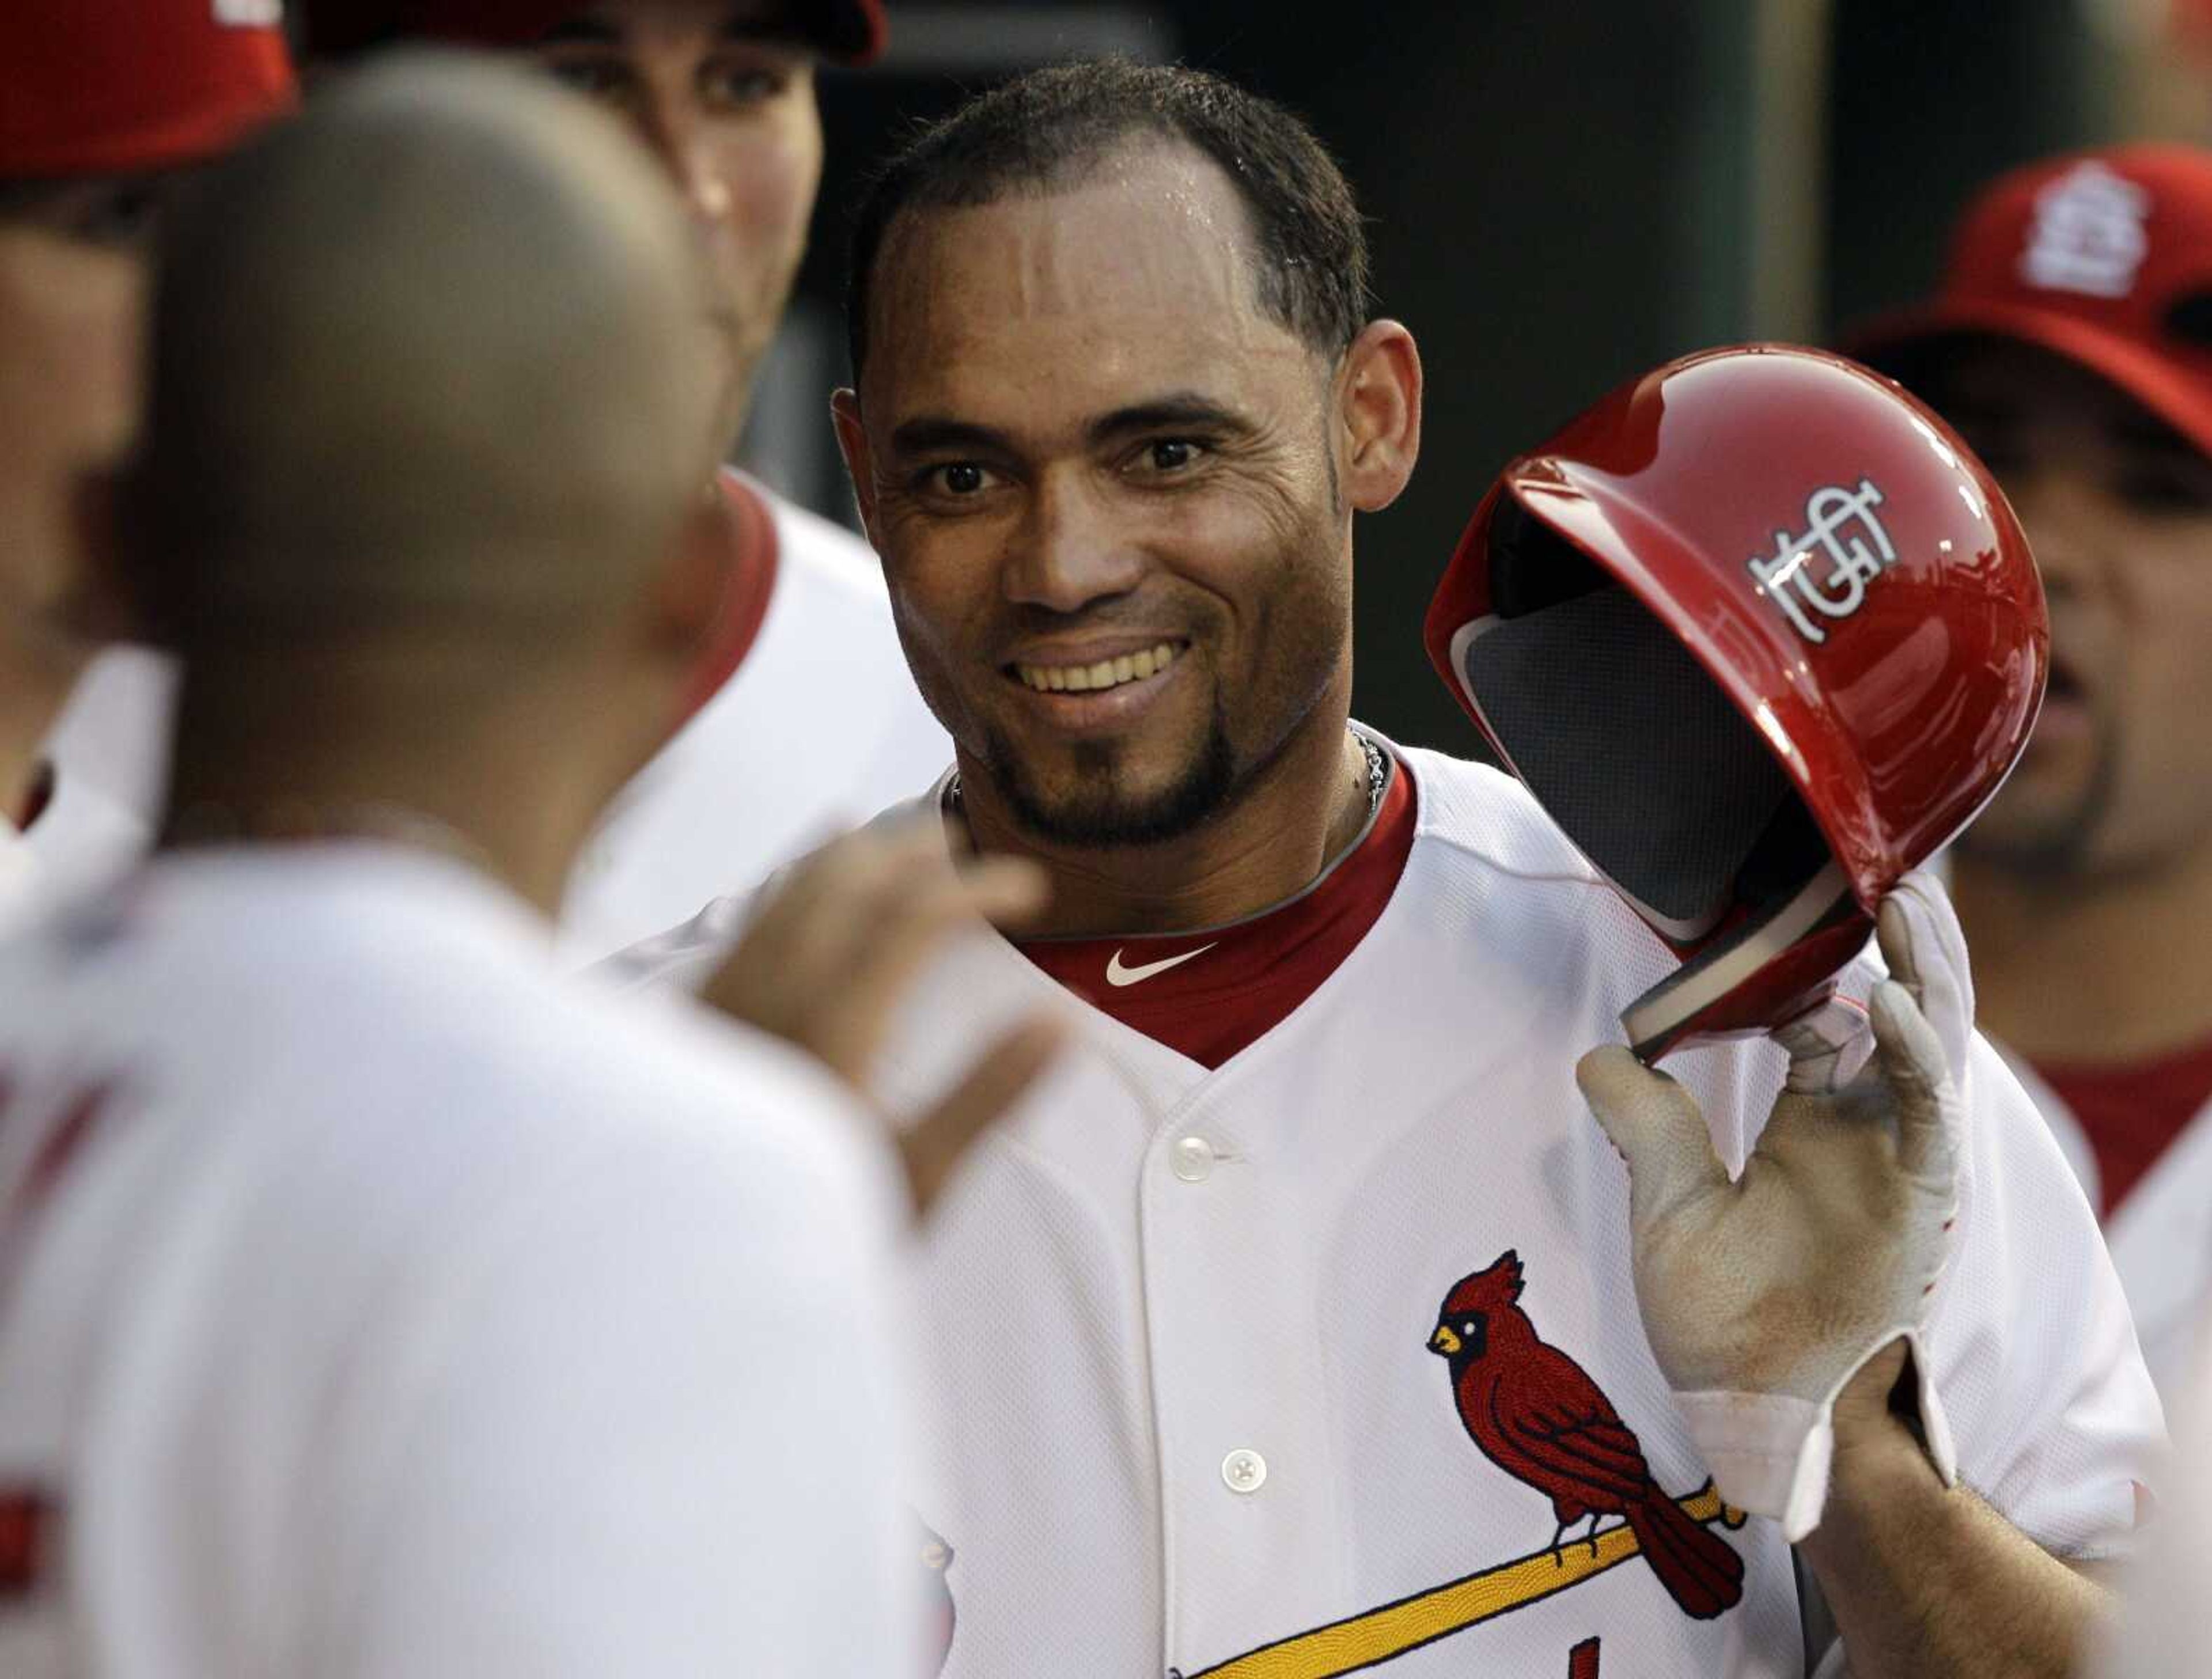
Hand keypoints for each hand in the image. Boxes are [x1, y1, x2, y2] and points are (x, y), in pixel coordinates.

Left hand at [702, 818, 1063, 1216]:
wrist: (682, 1257)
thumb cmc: (813, 1225)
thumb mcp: (917, 1180)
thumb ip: (987, 1097)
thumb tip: (1062, 1022)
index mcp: (835, 1029)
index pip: (914, 920)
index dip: (976, 889)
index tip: (1027, 889)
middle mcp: (775, 995)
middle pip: (852, 883)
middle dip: (917, 853)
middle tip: (969, 850)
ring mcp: (728, 997)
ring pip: (794, 889)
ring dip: (858, 855)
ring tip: (905, 842)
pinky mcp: (697, 1012)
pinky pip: (749, 915)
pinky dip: (793, 876)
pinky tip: (809, 868)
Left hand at [1575, 870, 1966, 1539]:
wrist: (1757, 1408)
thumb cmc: (1719, 1323)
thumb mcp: (1667, 1207)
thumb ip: (1647, 1125)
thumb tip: (1599, 1053)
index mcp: (1810, 1125)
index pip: (1823, 1022)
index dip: (1805, 973)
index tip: (1773, 928)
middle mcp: (1864, 1131)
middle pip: (1898, 1014)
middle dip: (1896, 944)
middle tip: (1875, 871)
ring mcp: (1900, 1159)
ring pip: (1933, 1043)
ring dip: (1924, 972)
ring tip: (1900, 901)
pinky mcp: (1924, 1196)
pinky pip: (1931, 1112)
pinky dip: (1912, 1056)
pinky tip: (1883, 1007)